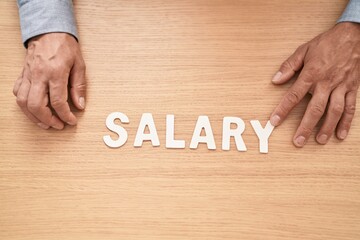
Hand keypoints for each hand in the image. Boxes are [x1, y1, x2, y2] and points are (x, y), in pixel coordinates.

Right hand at [13, 33, 85, 129]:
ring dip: (33, 117)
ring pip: (23, 102)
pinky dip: (24, 104)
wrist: (48, 30)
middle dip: (47, 120)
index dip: (65, 115)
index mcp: (55, 72)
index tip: (71, 121)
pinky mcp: (23, 74)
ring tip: (46, 123)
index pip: (58, 101)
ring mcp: (28, 75)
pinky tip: (34, 109)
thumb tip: (79, 105)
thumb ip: (79, 86)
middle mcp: (39, 75)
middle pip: (36, 105)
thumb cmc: (65, 45)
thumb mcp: (79, 64)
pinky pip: (18, 93)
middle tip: (58, 125)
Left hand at [270, 22, 359, 146]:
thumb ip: (289, 66)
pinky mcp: (353, 88)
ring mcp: (341, 87)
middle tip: (298, 141)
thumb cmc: (328, 42)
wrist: (355, 35)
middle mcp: (326, 83)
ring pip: (334, 111)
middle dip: (306, 127)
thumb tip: (275, 80)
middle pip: (315, 109)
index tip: (275, 121)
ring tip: (320, 140)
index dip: (283, 110)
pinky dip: (346, 122)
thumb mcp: (304, 50)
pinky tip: (341, 134)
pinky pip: (350, 107)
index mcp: (311, 74)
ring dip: (327, 127)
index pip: (294, 95)